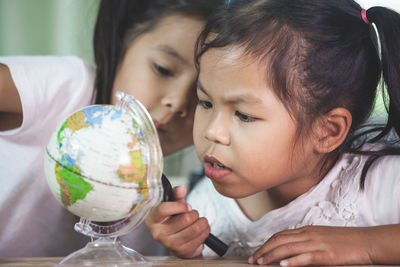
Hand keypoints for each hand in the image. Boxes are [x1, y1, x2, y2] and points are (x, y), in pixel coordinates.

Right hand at [145, 186, 209, 257]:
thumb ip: (176, 194)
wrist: (173, 237)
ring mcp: (169, 245)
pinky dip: (204, 232)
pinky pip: (200, 239)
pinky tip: (201, 230)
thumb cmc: (171, 217)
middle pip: (185, 219)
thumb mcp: (172, 203)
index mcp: (152, 219)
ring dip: (203, 223)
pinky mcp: (181, 252)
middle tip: (194, 213)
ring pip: (195, 229)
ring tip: (200, 221)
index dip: (179, 206)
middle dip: (194, 213)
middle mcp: (158, 234)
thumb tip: (182, 189)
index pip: (163, 209)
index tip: (188, 206)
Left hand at [249, 225, 374, 265]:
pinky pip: (305, 257)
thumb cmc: (346, 241)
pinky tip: (282, 266)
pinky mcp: (326, 254)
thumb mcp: (322, 237)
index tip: (257, 252)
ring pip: (287, 248)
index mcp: (307, 230)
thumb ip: (307, 241)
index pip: (280, 235)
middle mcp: (308, 235)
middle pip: (279, 241)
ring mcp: (317, 243)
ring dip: (271, 256)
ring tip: (260, 263)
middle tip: (252, 260)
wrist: (367, 241)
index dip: (266, 243)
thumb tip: (292, 249)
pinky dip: (292, 262)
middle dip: (263, 250)